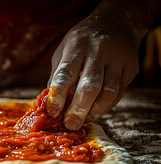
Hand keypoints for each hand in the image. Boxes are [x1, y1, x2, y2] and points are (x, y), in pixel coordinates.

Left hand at [47, 12, 140, 130]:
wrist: (116, 22)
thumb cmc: (81, 42)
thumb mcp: (63, 52)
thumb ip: (57, 76)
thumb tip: (48, 104)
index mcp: (76, 47)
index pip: (65, 74)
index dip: (58, 96)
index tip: (52, 113)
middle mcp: (98, 52)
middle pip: (90, 86)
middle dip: (79, 109)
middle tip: (70, 125)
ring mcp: (117, 59)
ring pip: (108, 92)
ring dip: (94, 112)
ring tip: (83, 122)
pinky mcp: (130, 68)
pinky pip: (118, 93)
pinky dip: (106, 106)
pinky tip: (96, 112)